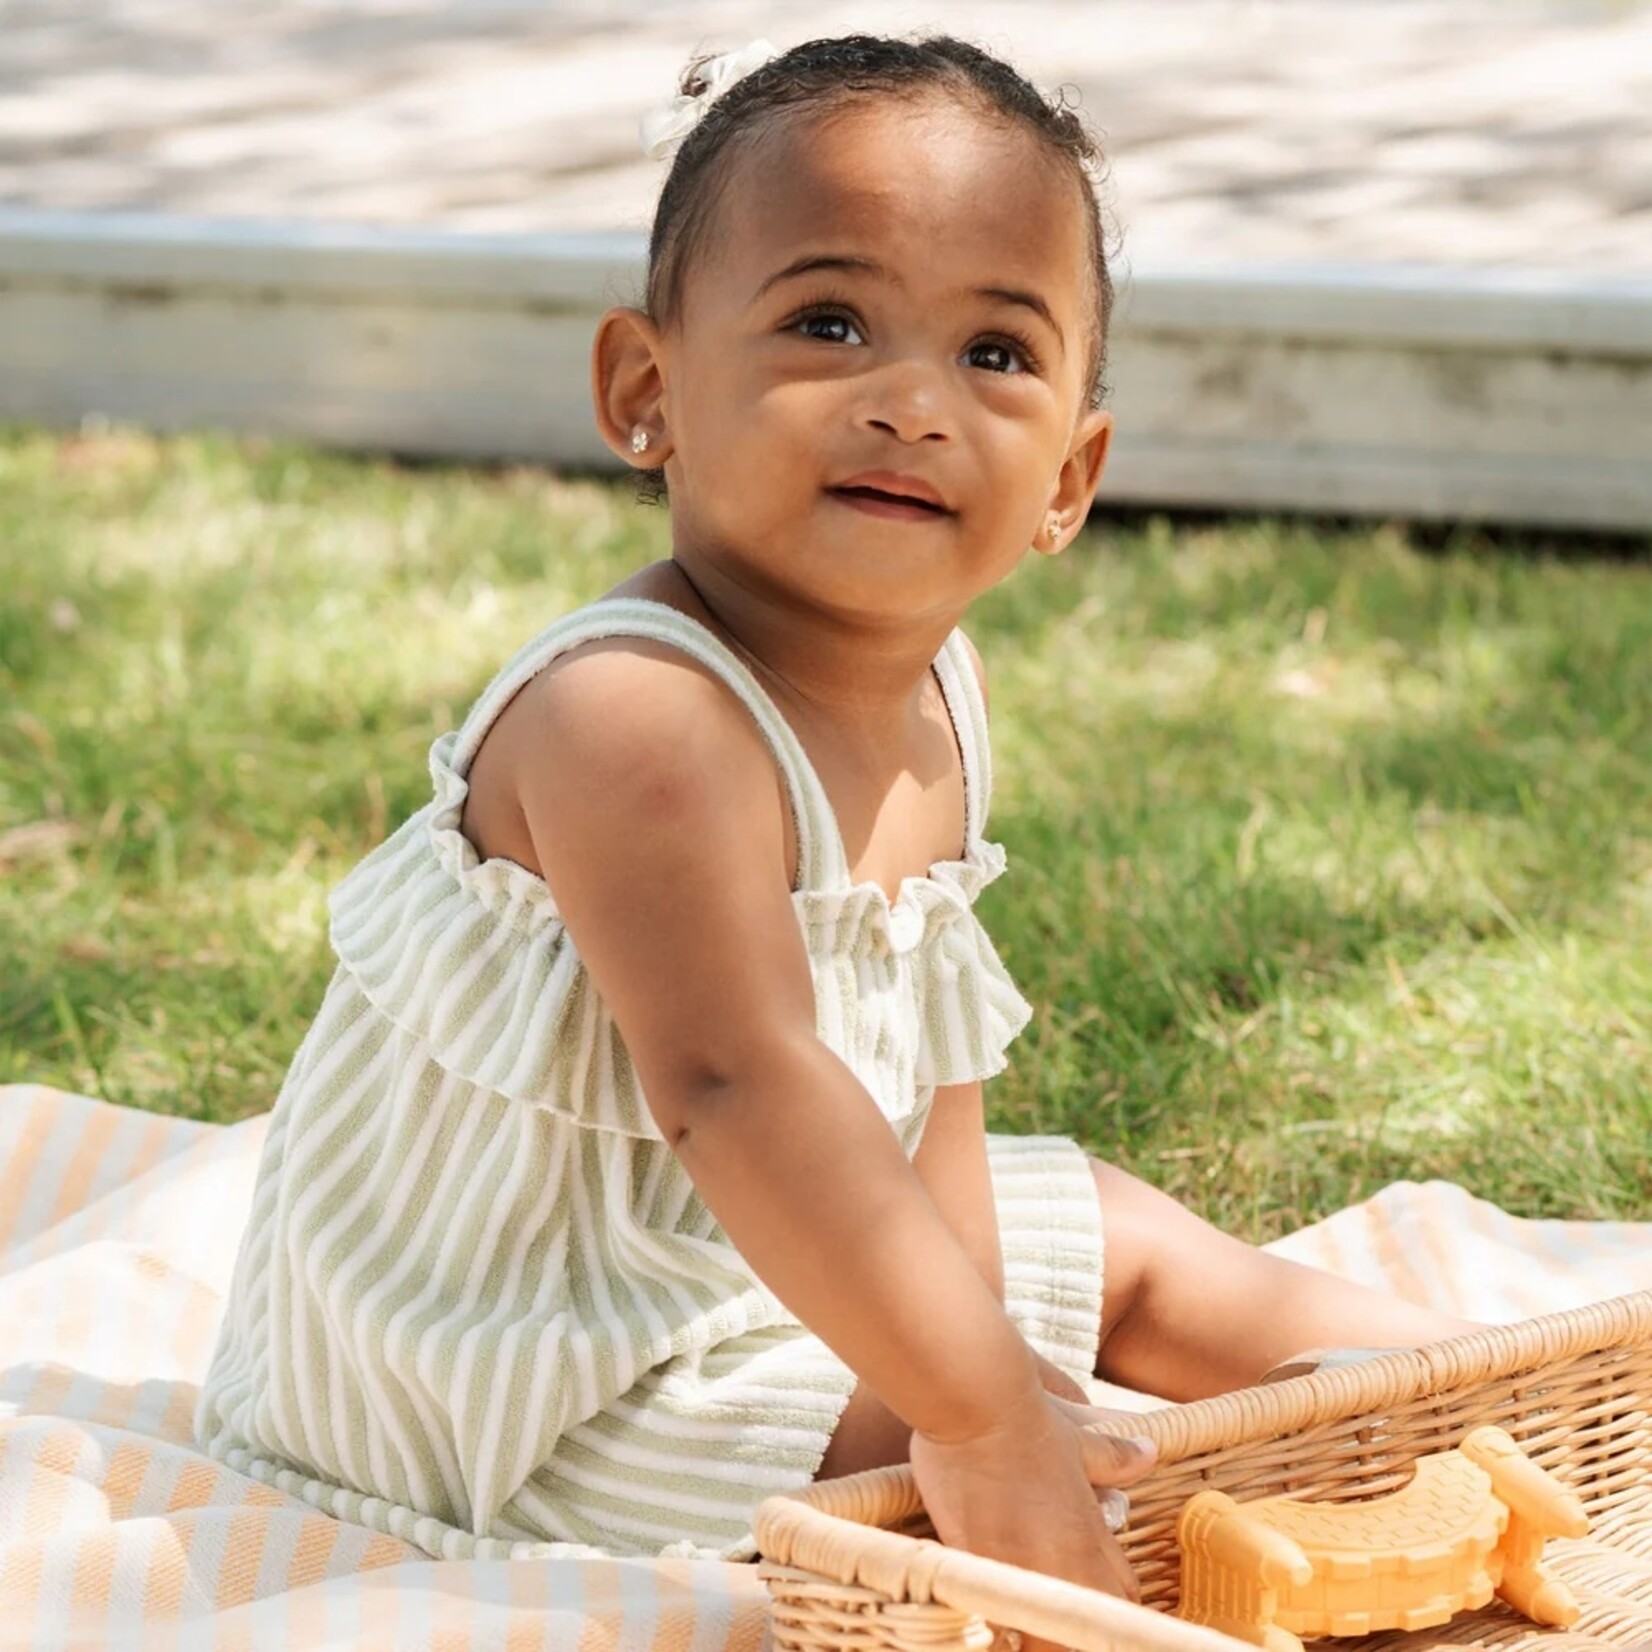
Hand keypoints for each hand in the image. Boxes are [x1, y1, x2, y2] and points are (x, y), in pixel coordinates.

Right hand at [909, 1382, 1156, 1651]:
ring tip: (1029, 1615)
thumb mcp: (1078, 1440)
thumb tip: (1148, 1452)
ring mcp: (1015, 1570)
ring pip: (1038, 1637)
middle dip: (1077, 1630)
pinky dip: (1000, 1614)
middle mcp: (1057, 1566)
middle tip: (1065, 1615)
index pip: (1122, 1599)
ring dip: (1038, 1634)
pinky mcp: (974, 1565)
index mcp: (1088, 1539)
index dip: (1114, 1603)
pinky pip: (994, 1613)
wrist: (977, 1402)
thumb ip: (1113, 1459)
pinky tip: (994, 1603)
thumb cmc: (1028, 1417)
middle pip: (1083, 1633)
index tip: (1100, 1597)